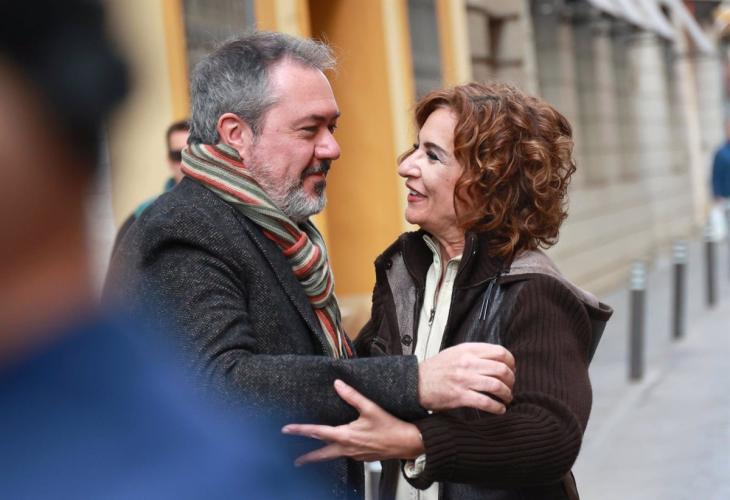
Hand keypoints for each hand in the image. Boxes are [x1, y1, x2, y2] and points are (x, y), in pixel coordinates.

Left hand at [282, 380, 424, 465]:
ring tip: (312, 456)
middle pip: (322, 454)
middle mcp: (348, 448)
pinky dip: (337, 453)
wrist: (407, 443)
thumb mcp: (370, 408)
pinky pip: (345, 455)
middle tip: (296, 461)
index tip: (287, 430)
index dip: (300, 430)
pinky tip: (339, 448)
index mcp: (346, 436)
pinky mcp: (362, 457)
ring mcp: (355, 454)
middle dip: (307, 457)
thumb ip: (352, 396)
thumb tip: (339, 385)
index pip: (317, 433)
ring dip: (321, 455)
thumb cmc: (391, 428)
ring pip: (333, 455)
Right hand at [418, 342, 514, 413]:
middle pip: (502, 369)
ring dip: (506, 394)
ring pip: (497, 386)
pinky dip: (497, 408)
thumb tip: (497, 359)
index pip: (500, 352)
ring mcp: (464, 380)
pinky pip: (486, 402)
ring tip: (506, 399)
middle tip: (510, 386)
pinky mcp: (460, 396)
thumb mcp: (455, 352)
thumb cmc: (436, 369)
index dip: (511, 363)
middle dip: (511, 380)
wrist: (416, 383)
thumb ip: (475, 353)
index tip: (512, 370)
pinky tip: (499, 409)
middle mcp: (467, 363)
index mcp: (468, 350)